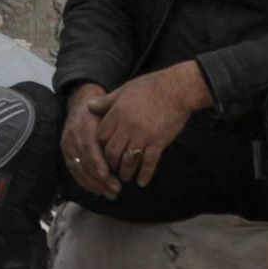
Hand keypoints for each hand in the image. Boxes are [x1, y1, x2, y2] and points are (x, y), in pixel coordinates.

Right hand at [60, 85, 115, 197]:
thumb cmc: (101, 110)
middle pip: (85, 162)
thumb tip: (129, 146)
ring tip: (110, 194)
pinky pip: (74, 171)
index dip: (98, 164)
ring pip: (79, 169)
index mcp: (85, 125)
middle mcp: (73, 136)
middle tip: (116, 190)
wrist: (81, 103)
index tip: (109, 177)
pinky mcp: (65, 152)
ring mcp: (68, 145)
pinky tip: (97, 190)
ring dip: (94, 185)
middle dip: (100, 180)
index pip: (89, 148)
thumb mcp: (109, 112)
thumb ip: (116, 128)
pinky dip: (85, 183)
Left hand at [88, 63, 212, 193]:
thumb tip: (88, 106)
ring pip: (128, 160)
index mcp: (117, 113)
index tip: (102, 152)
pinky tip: (142, 182)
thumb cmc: (151, 86)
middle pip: (111, 151)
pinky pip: (149, 163)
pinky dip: (145, 174)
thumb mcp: (125, 90)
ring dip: (125, 172)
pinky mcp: (158, 142)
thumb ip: (107, 101)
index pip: (101, 136)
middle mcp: (127, 126)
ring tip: (124, 177)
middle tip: (111, 169)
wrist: (178, 88)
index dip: (100, 146)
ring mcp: (143, 135)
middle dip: (110, 163)